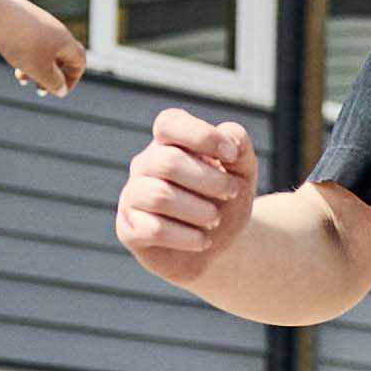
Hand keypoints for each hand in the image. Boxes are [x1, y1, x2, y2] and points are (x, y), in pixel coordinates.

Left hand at [0, 5, 85, 97]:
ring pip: (42, 51)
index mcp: (66, 41)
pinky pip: (30, 41)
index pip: (79, 62)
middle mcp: (56, 29)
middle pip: (60, 58)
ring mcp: (40, 22)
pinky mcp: (24, 18)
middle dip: (50, 77)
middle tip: (39, 92)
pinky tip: (10, 57)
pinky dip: (24, 54)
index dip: (72, 79)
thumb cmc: (23, 45)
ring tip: (20, 78)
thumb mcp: (40, 70)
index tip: (59, 91)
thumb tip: (62, 90)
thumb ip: (53, 83)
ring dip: (35, 68)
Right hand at [117, 108, 256, 284]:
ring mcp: (133, 197)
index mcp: (168, 143)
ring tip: (215, 220)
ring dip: (199, 210)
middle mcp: (144, 165)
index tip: (231, 156)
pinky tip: (202, 240)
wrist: (218, 247)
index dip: (202, 136)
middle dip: (209, 180)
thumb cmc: (225, 201)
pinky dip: (187, 237)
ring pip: (159, 196)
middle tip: (231, 193)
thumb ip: (239, 145)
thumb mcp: (242, 171)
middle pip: (167, 162)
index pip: (168, 123)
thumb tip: (226, 135)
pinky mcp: (129, 230)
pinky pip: (153, 229)